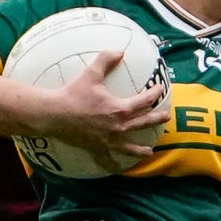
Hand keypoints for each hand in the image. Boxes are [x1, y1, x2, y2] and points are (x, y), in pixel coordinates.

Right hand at [32, 49, 168, 171]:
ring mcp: (108, 140)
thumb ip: (106, 60)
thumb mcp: (91, 74)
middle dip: (156, 119)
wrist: (55, 115)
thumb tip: (119, 50)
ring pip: (129, 147)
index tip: (159, 90)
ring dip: (141, 149)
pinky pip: (108, 159)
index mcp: (120, 109)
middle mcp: (118, 127)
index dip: (154, 94)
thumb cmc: (73, 94)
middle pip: (142, 123)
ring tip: (149, 151)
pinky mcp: (96, 148)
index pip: (143, 101)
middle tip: (166, 118)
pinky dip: (115, 165)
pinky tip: (120, 169)